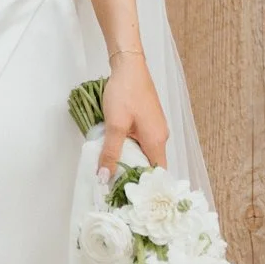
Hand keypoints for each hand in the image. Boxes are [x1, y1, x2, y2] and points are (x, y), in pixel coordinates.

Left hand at [98, 53, 167, 177]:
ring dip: (130, 161)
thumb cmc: (125, 93)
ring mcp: (155, 128)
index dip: (145, 186)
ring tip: (112, 172)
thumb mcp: (115, 125)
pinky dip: (130, 149)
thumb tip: (104, 177)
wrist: (129, 66)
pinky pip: (141, 142)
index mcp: (157, 141)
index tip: (128, 197)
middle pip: (150, 165)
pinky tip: (116, 150)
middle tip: (115, 187)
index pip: (157, 173)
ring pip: (144, 153)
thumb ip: (110, 153)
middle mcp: (160, 136)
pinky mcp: (148, 121)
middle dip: (134, 176)